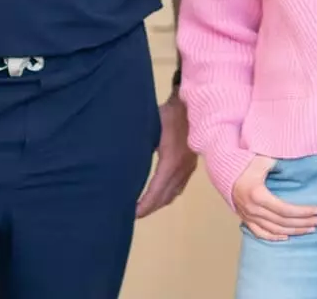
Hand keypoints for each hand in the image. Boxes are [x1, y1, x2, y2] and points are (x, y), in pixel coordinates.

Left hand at [136, 92, 197, 216]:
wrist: (196, 104)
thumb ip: (138, 145)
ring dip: (160, 202)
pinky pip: (180, 186)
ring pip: (174, 193)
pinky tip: (161, 192)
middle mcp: (182, 170)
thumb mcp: (151, 127)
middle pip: (165, 197)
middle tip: (133, 212)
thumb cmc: (170, 113)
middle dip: (150, 208)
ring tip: (145, 205)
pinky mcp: (192, 163)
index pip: (156, 192)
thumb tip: (121, 158)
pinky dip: (169, 194)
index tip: (130, 213)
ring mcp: (189, 168)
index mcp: (170, 162)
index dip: (144, 206)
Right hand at [232, 155, 316, 241]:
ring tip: (310, 229)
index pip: (285, 210)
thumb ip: (278, 160)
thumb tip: (297, 155)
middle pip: (283, 222)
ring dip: (294, 231)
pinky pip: (260, 233)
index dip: (303, 212)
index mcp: (258, 194)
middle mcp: (253, 209)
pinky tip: (287, 237)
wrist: (221, 168)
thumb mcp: (261, 158)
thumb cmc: (243, 161)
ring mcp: (248, 216)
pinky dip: (275, 237)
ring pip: (275, 230)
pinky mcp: (245, 218)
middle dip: (304, 223)